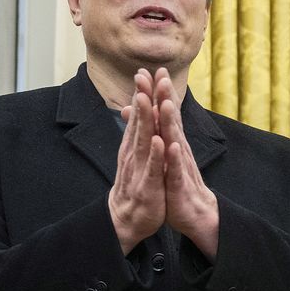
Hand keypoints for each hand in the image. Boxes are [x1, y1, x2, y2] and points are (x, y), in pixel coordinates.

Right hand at [107, 68, 165, 252]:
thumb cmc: (136, 184)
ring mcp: (141, 169)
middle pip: (140, 122)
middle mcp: (135, 154)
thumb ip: (136, 133)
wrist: (128, 219)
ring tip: (148, 100)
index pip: (139, 116)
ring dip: (146, 120)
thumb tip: (133, 110)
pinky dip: (157, 156)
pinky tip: (161, 142)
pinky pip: (154, 169)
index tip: (146, 71)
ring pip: (144, 141)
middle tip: (144, 75)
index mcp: (135, 146)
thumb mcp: (136, 156)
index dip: (143, 94)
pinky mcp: (149, 187)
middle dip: (143, 98)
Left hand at [150, 68, 219, 259]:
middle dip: (166, 98)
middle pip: (171, 120)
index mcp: (172, 142)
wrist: (195, 213)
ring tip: (165, 103)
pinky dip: (172, 157)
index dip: (160, 92)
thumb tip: (134, 108)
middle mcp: (178, 149)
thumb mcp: (160, 154)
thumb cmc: (176, 182)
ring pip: (175, 140)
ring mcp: (179, 165)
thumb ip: (151, 130)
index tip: (153, 70)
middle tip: (161, 75)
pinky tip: (170, 146)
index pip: (165, 113)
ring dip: (170, 122)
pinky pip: (175, 169)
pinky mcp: (179, 184)